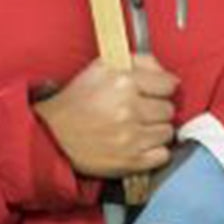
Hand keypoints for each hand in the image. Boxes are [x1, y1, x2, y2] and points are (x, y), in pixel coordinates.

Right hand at [34, 55, 178, 178]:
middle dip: (157, 109)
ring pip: (167, 132)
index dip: (162, 87)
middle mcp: (130, 109)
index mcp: (124, 82)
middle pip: (169, 109)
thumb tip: (166, 73)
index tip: (154, 92)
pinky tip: (140, 144)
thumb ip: (140, 61)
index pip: (169, 84)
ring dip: (156, 130)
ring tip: (139, 127)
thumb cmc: (78, 100)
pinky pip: (162, 155)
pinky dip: (154, 151)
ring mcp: (131, 138)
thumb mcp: (104, 66)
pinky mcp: (130, 161)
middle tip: (141, 110)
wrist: (53, 134)